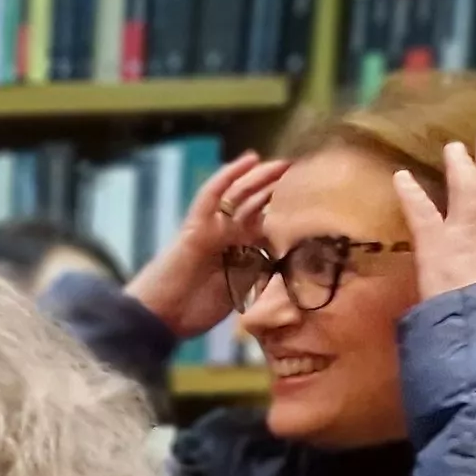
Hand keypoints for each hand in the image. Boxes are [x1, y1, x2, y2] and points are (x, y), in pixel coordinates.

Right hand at [121, 153, 291, 338]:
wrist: (162, 316)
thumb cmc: (196, 311)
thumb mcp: (244, 291)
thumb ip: (264, 274)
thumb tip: (293, 261)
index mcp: (240, 252)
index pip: (268, 223)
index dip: (288, 209)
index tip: (314, 198)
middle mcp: (228, 235)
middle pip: (256, 205)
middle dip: (278, 189)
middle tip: (303, 172)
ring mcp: (212, 228)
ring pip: (239, 195)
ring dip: (261, 178)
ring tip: (283, 163)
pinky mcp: (196, 224)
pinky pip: (212, 195)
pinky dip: (228, 176)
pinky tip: (249, 159)